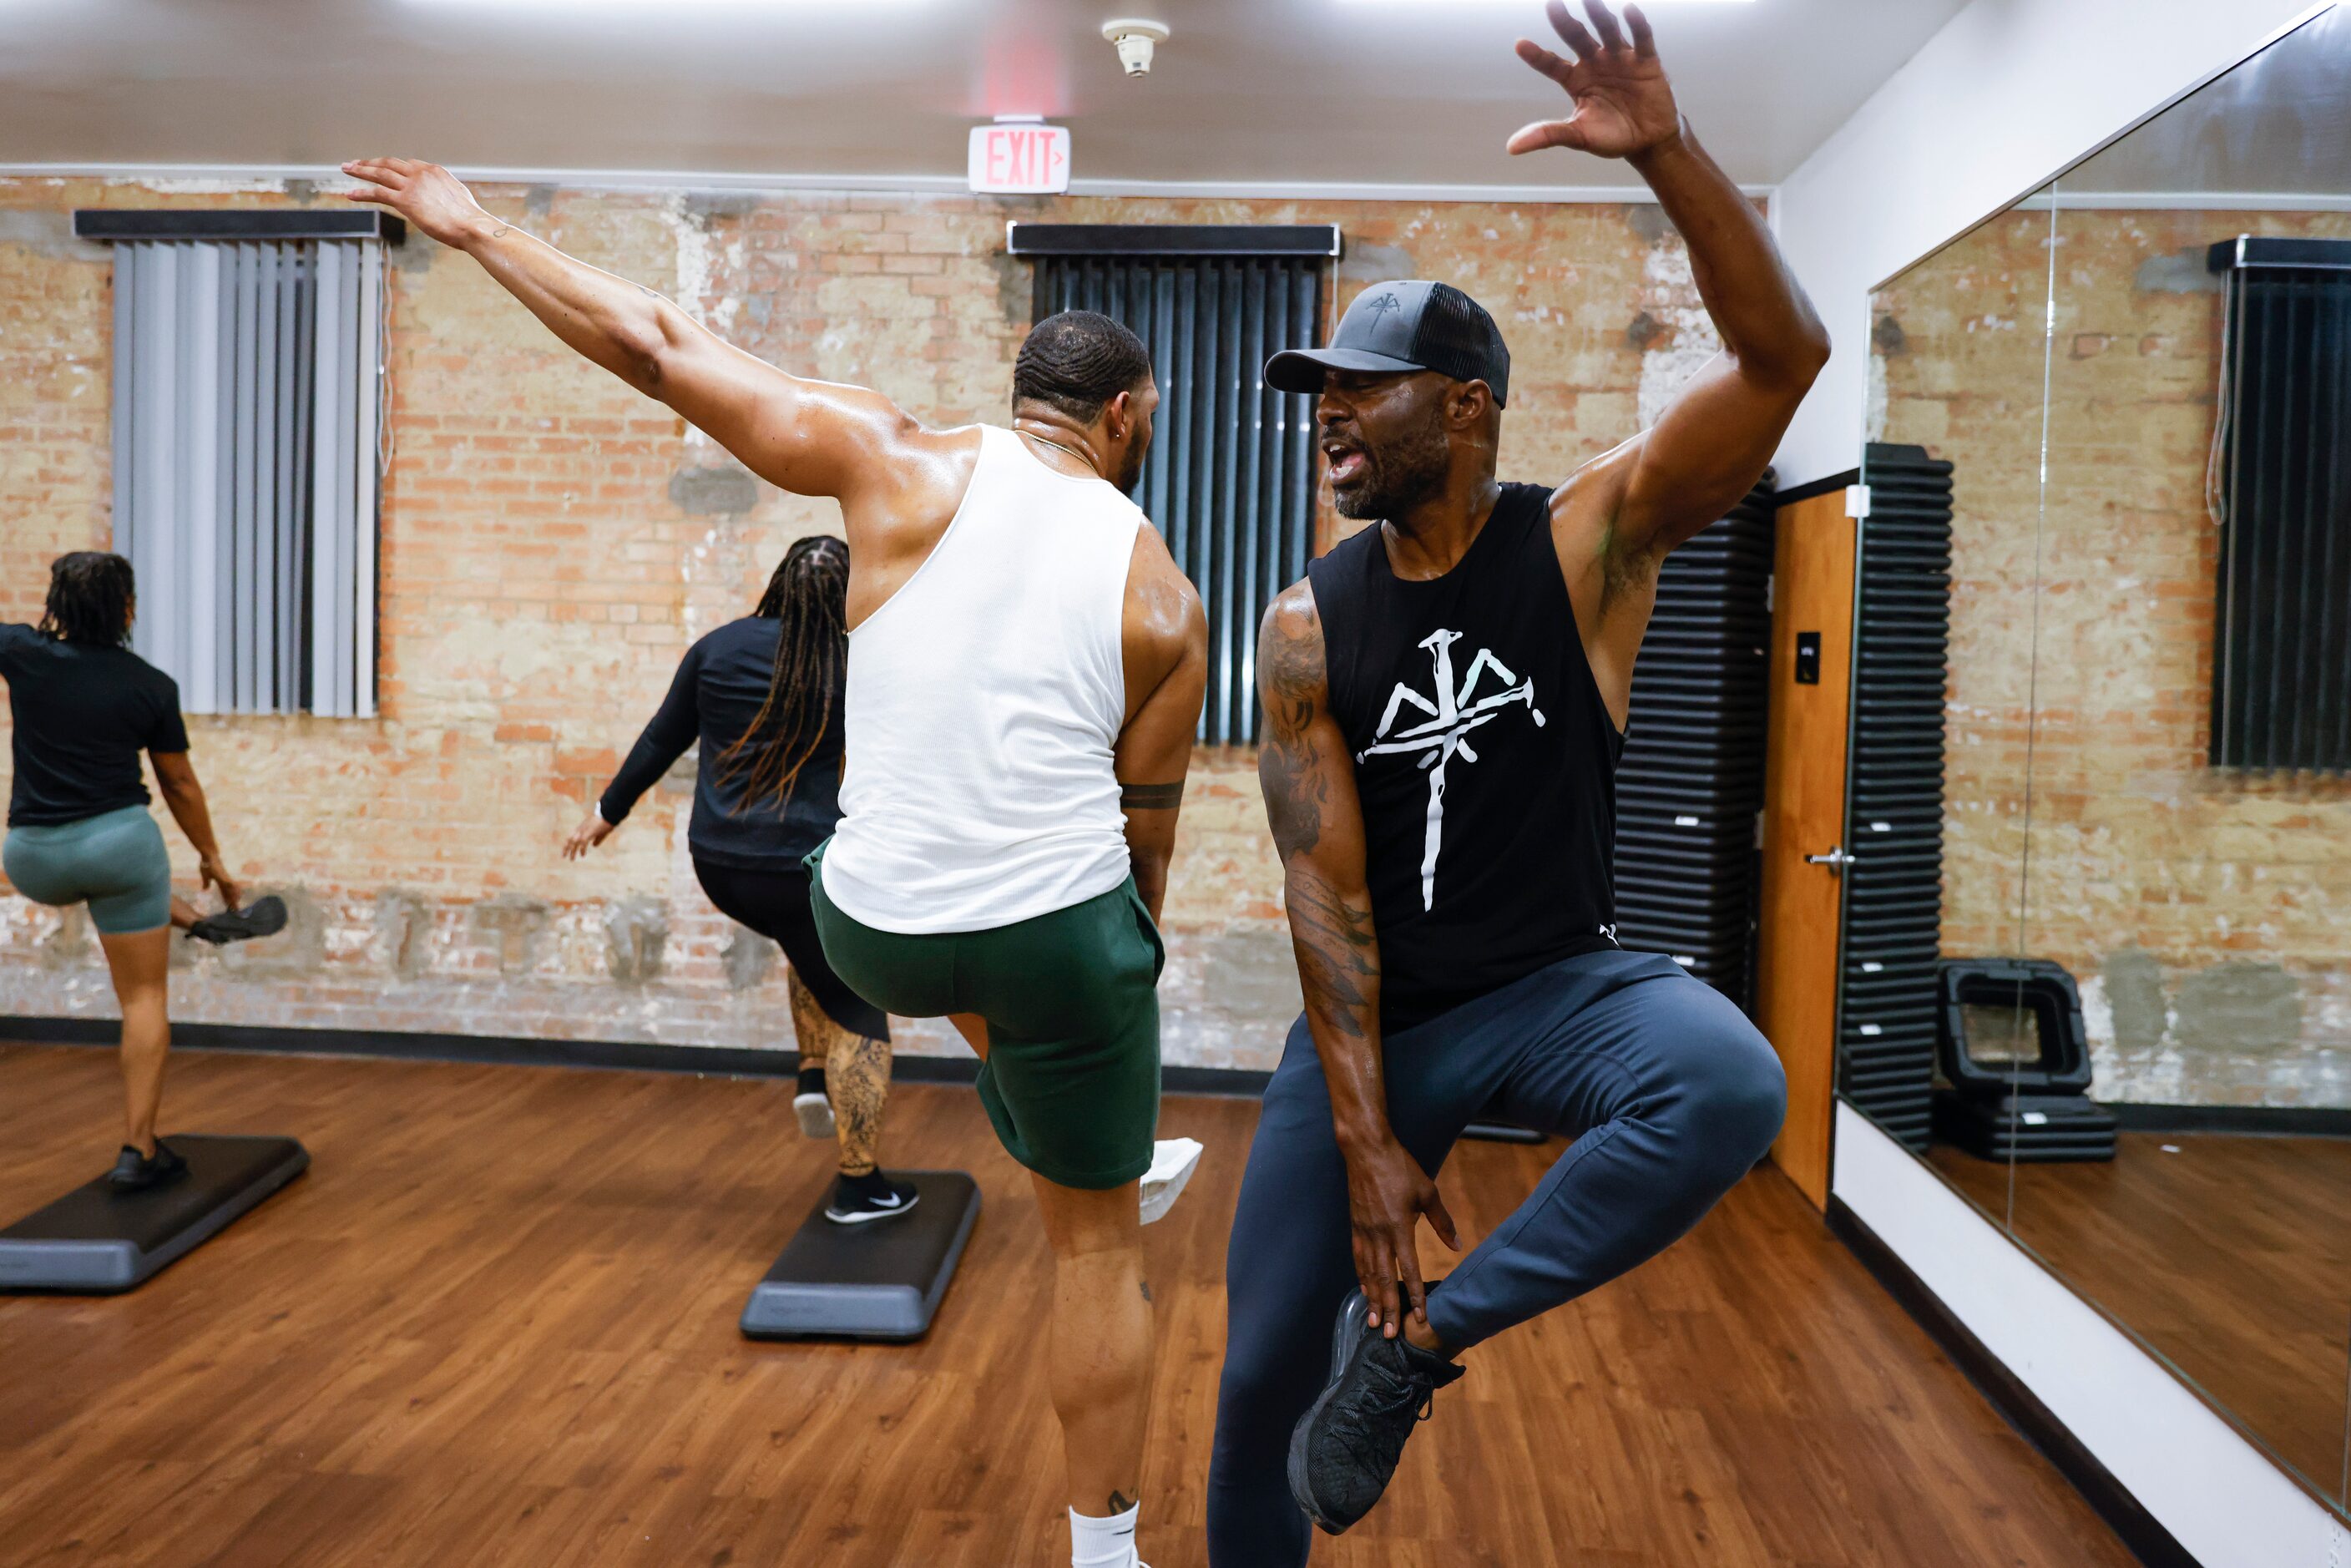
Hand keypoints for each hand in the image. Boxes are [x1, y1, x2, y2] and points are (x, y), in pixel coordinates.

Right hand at [199, 854, 241, 911]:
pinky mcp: (224, 876)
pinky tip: (235, 895)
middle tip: (236, 911)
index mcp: (220, 882)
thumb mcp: (205, 876)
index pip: (225, 893)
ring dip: (234, 898)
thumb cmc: (207, 864)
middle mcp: (225, 881)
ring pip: (232, 890)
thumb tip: (205, 889)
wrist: (209, 855)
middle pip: (230, 893)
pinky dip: (233, 890)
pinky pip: (230, 884)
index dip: (227, 901)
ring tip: (236, 906)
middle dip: (233, 902)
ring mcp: (225, 878)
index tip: (229, 908)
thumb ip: (206, 882)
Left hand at [342, 158, 497, 249]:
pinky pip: (378, 193)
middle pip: (389, 163)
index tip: (383, 169)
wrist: (471, 226)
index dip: (393, 167)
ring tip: (347, 169)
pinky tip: (350, 194)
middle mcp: (421, 173)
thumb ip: (446, 194)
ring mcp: (411, 186)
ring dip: (361, 171)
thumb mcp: (459, 198)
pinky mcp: (405, 201)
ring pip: (380, 173)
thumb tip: (445, 203)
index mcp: (435, 171)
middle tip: (355, 163)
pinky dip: (362, 193)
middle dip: (370, 162)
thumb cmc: (470, 219)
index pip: (409, 164)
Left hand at [561, 810, 614, 860]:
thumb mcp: (601, 832)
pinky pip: (583, 843)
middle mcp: (581, 828)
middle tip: (563, 856)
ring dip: (572, 851)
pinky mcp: (589, 832)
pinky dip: (582, 850)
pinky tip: (583, 855)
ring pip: (574, 842)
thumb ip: (597, 839)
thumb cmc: (607, 821)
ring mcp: (584, 830)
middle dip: (566, 848)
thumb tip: (594, 846)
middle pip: (569, 839)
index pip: (571, 836)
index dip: (568, 843)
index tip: (566, 850)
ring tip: (572, 859)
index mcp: (582, 827)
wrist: (609, 814)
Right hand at [1340, 1133, 1458, 1338]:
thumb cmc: (1400, 1168)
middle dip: (1389, 1308)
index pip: (1409, 1269)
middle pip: (1385, 1279)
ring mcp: (1364, 1232)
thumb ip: (1441, 1221)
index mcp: (1399, 1227)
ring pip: (1368, 1273)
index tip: (1419, 1316)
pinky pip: (1358, 1258)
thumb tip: (1456, 1245)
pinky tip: (1365, 1291)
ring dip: (1373, 1299)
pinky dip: (1361, 1277)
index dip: (1415, 1294)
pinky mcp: (1355, 1226)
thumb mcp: (1428, 1192)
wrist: (1367, 1150)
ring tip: (1375, 1322)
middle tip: (1391, 1334)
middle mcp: (1379, 1235)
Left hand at [1508, 1, 1680, 161]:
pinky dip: (1636, 24)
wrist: (1648, 142)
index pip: (1551, 64)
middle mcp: (1594, 62)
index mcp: (1574, 79)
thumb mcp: (1578, 136)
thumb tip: (1512, 147)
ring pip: (1606, 30)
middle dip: (1565, 21)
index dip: (1537, 55)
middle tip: (1552, 4)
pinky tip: (1629, 9)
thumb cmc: (1611, 136)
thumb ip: (1548, 135)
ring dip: (1598, 14)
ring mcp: (1619, 58)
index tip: (1519, 44)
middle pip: (1577, 36)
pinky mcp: (1646, 61)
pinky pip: (1641, 38)